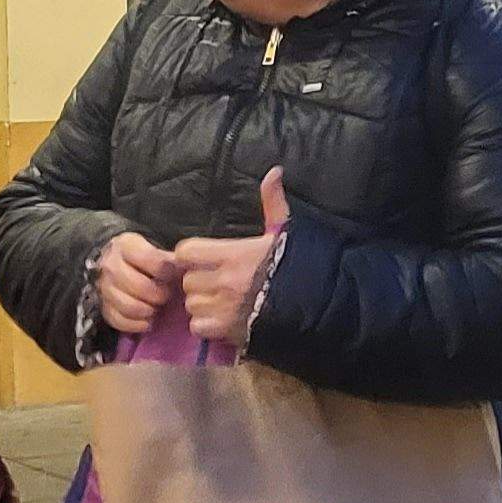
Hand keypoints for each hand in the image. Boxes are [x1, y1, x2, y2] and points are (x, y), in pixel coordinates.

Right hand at [95, 233, 180, 335]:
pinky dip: (136, 325)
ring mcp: (104, 287)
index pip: (150, 259)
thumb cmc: (143, 258)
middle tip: (166, 295)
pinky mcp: (102, 307)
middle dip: (159, 294)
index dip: (166, 270)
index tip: (172, 275)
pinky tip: (147, 321)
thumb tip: (186, 271)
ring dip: (148, 311)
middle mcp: (110, 265)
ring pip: (128, 306)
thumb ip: (170, 260)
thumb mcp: (155, 250)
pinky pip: (119, 321)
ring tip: (157, 308)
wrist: (116, 263)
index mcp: (125, 245)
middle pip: (139, 286)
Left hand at [166, 170, 291, 343]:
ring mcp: (224, 308)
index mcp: (233, 254)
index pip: (186, 251)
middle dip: (198, 281)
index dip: (191, 255)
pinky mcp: (226, 331)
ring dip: (201, 303)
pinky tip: (221, 320)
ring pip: (191, 304)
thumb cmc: (297, 267)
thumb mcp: (285, 232)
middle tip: (216, 281)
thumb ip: (273, 203)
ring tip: (220, 301)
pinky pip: (198, 326)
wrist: (315, 306)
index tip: (203, 259)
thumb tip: (275, 171)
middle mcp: (224, 281)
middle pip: (188, 280)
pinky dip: (205, 325)